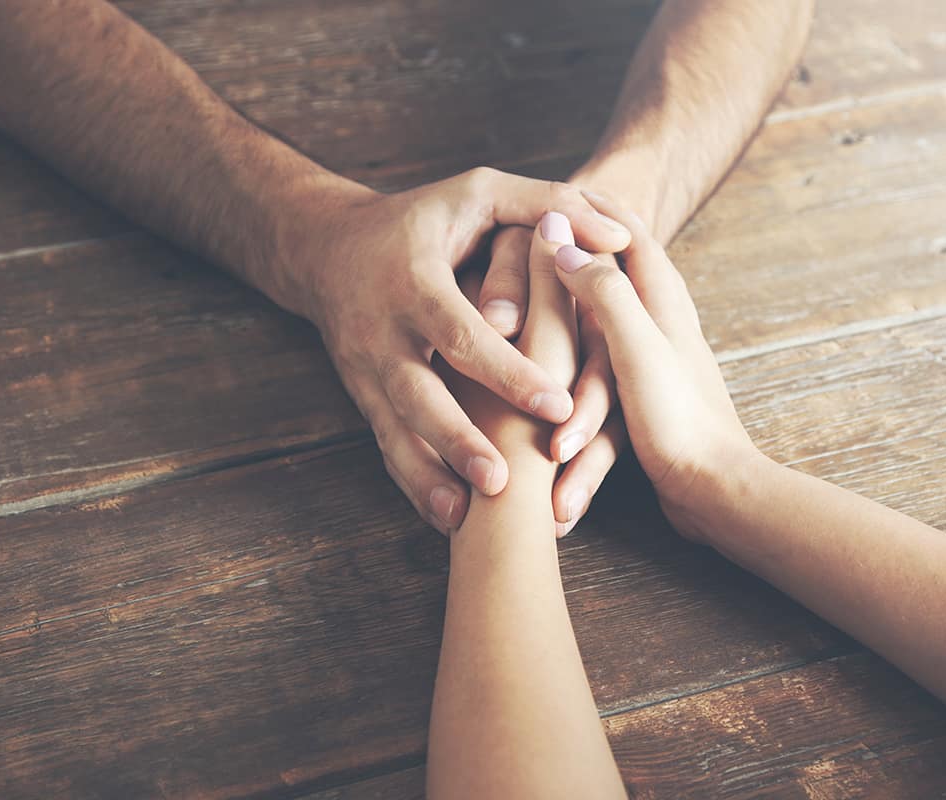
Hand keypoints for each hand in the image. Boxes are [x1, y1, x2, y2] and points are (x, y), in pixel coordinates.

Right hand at [286, 168, 630, 533]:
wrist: (326, 247)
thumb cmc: (423, 217)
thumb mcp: (480, 192)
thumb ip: (548, 203)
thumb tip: (619, 231)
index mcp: (415, 280)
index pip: (463, 332)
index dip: (508, 370)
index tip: (557, 405)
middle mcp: (382, 329)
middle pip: (418, 392)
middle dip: (459, 438)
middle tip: (503, 480)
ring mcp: (365, 369)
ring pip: (395, 430)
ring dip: (428, 474)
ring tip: (466, 515)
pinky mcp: (361, 394)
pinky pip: (385, 443)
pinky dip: (413, 481)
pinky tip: (446, 517)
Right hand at [550, 195, 761, 542]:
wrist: (714, 492)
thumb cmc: (679, 419)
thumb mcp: (636, 345)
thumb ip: (601, 290)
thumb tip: (561, 239)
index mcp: (661, 298)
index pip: (628, 229)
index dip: (594, 204)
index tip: (554, 187)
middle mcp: (656, 322)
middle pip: (602, 275)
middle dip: (562, 262)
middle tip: (519, 239)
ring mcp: (646, 361)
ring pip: (589, 330)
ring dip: (557, 335)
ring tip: (516, 317)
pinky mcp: (636, 400)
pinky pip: (588, 374)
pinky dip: (563, 376)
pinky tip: (535, 377)